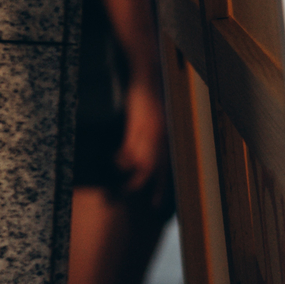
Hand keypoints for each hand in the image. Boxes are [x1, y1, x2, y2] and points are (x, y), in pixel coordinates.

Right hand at [115, 74, 166, 195]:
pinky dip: (123, 157)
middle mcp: (163, 137)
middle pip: (156, 170)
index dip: (163, 189)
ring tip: (118, 181)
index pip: (168, 169)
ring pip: (143, 162)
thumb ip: (152, 141)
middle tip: (131, 196)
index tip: (157, 206)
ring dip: (130, 174)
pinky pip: (131, 147)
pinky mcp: (139, 123)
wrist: (150, 77)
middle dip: (145, 186)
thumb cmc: (152, 102)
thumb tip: (144, 161)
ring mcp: (152, 131)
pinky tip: (115, 160)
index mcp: (169, 138)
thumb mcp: (156, 123)